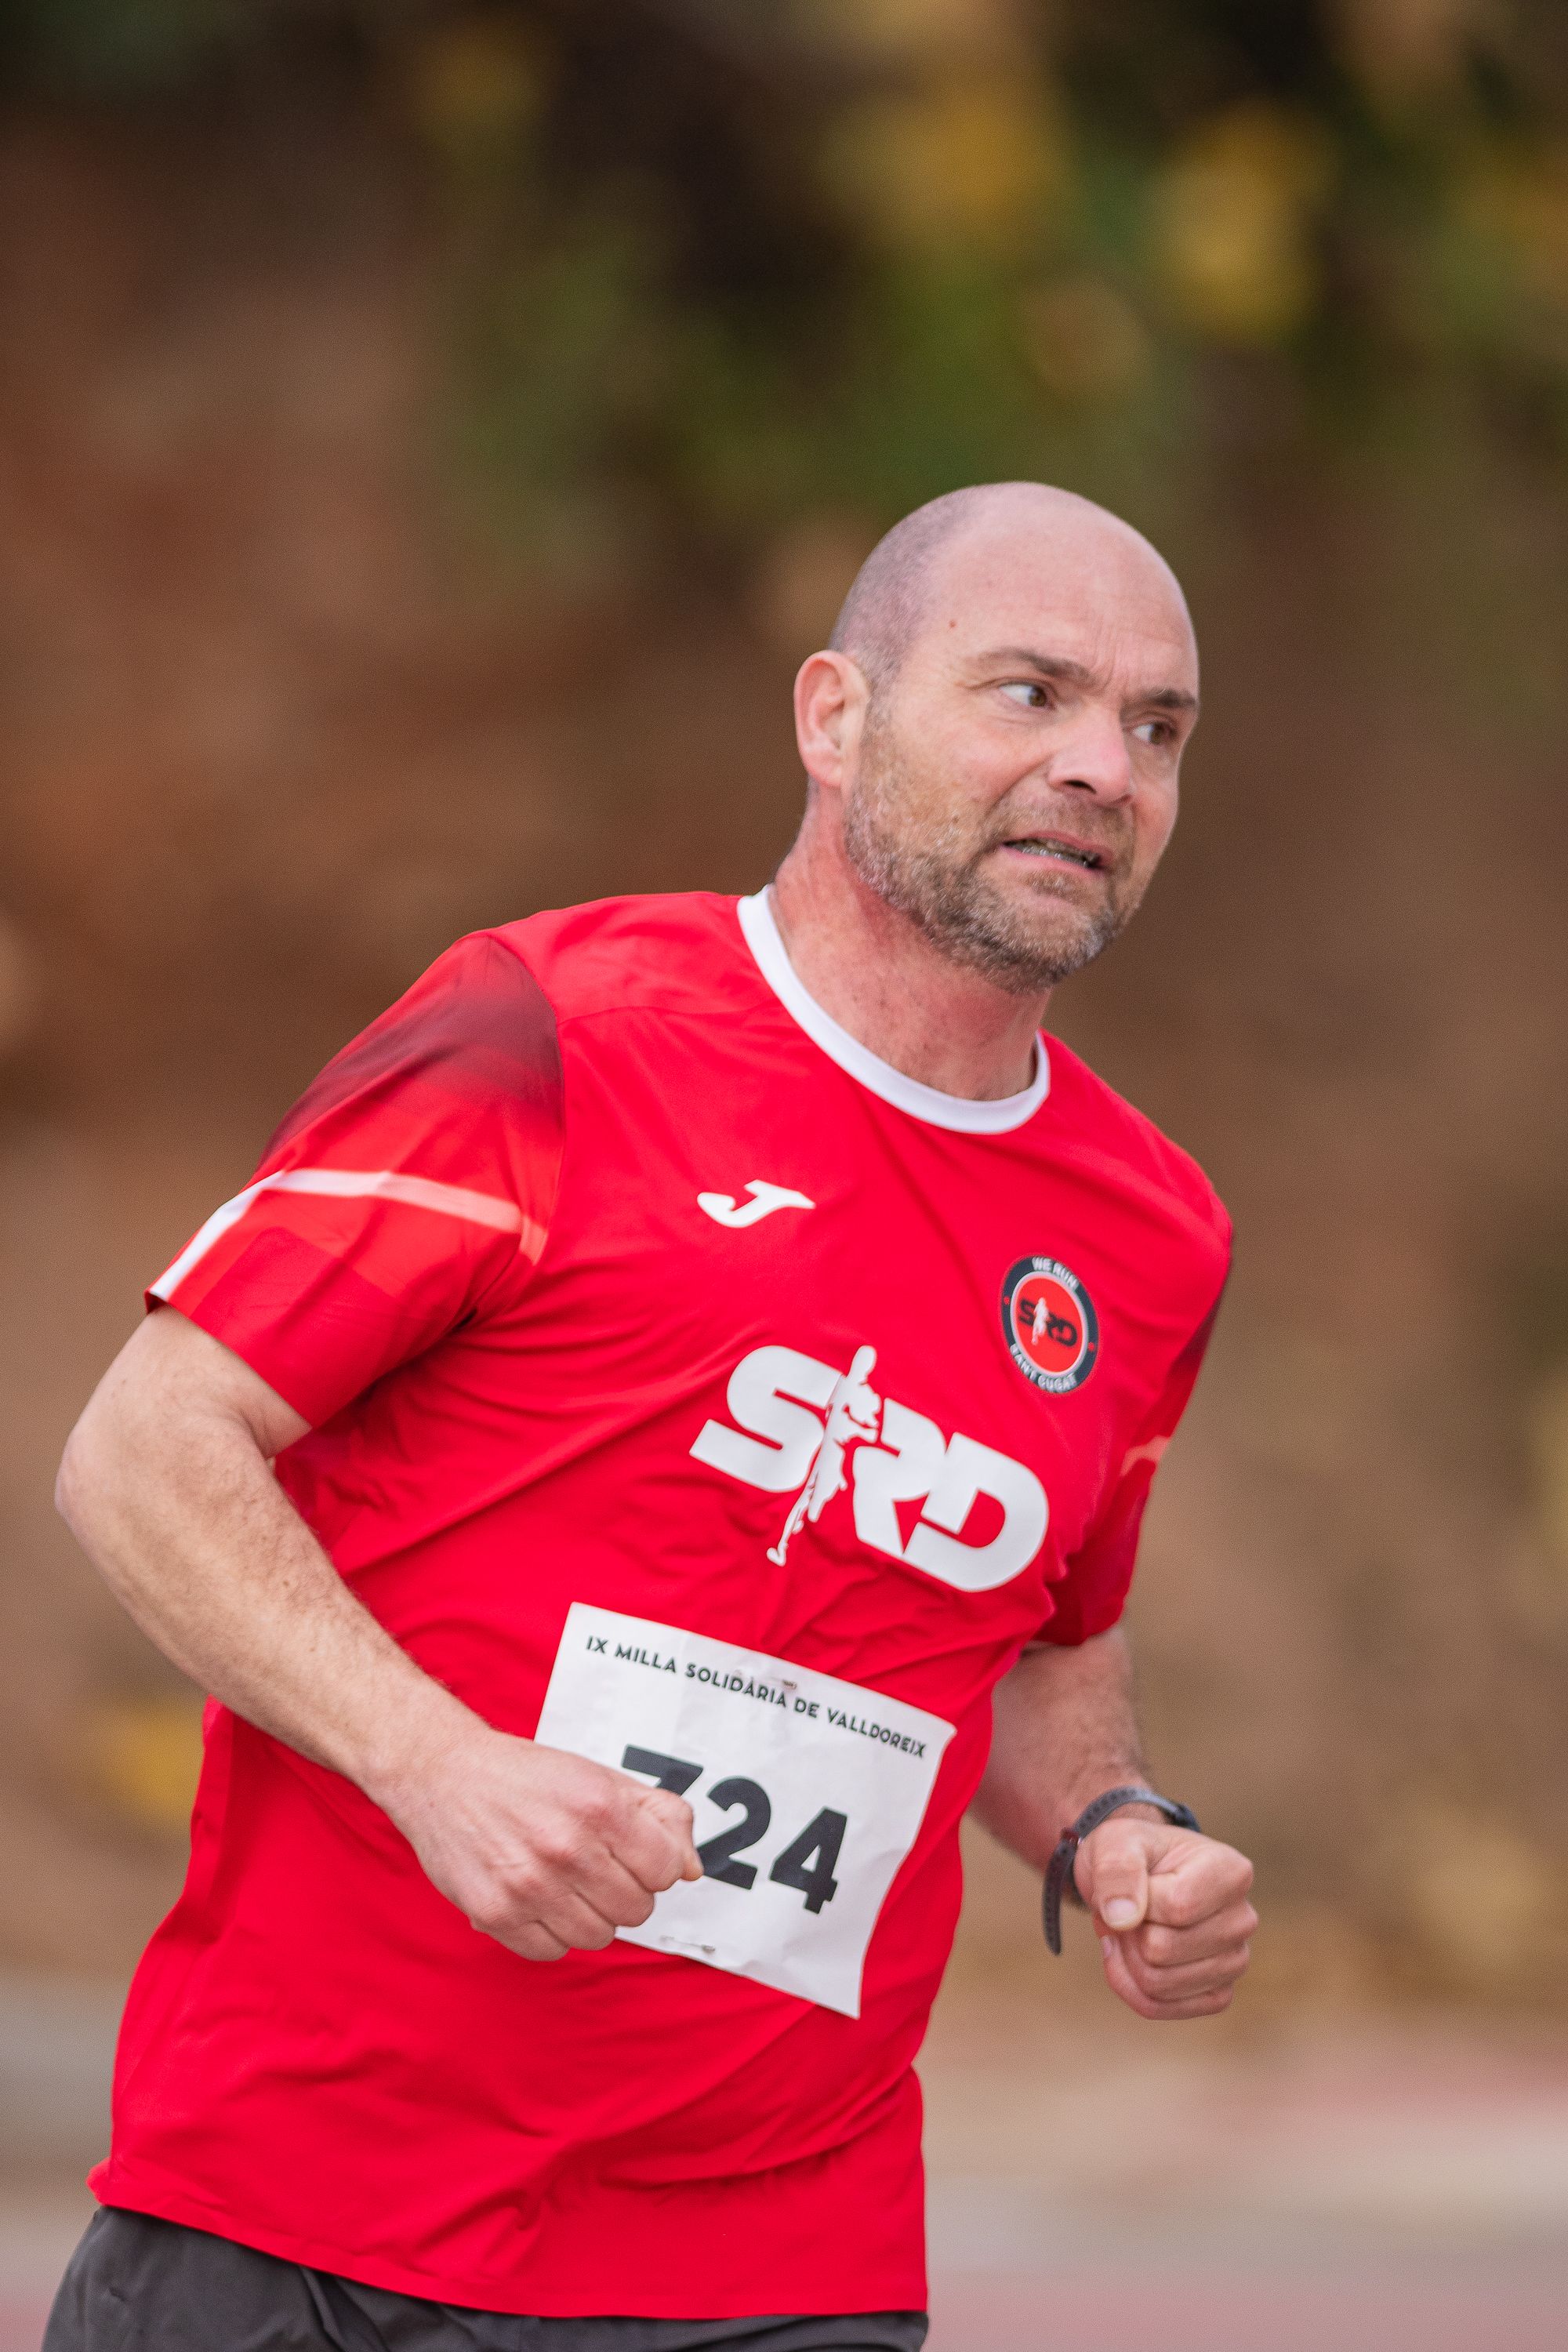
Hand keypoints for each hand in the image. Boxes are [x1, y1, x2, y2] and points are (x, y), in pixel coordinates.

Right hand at [383, 1725, 703, 1962]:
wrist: (444, 1774)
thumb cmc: (530, 1777)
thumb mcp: (601, 1777)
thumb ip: (660, 1816)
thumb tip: (692, 1871)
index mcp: (599, 1806)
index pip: (665, 1871)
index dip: (651, 1863)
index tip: (627, 1850)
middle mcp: (567, 1848)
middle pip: (636, 1910)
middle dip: (623, 1889)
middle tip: (593, 1865)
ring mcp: (529, 1885)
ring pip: (598, 1936)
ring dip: (589, 1914)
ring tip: (563, 1881)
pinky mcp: (495, 1914)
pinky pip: (551, 1951)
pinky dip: (550, 1932)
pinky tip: (536, 1898)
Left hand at [1073, 1816, 1255, 2020]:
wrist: (1137, 1877)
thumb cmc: (1132, 1854)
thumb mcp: (1115, 1842)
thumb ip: (1117, 1870)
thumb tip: (1123, 1919)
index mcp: (1232, 1872)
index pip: (1177, 1906)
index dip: (1136, 1900)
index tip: (1131, 1883)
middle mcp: (1243, 1920)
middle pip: (1161, 1950)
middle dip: (1126, 1931)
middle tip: (1125, 1908)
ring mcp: (1234, 1961)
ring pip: (1157, 1984)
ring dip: (1125, 1957)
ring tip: (1130, 1928)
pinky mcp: (1216, 1994)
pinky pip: (1159, 2007)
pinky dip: (1129, 1985)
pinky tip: (1131, 1955)